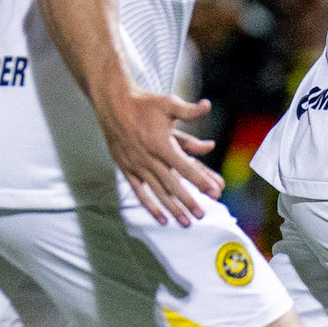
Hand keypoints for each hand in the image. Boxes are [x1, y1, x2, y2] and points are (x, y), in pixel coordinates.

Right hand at [99, 91, 224, 226]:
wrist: (114, 105)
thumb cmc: (144, 104)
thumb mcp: (169, 104)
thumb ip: (189, 110)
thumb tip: (208, 105)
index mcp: (162, 145)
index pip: (186, 167)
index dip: (200, 180)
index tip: (213, 192)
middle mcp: (150, 159)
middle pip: (173, 185)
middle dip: (188, 201)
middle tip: (202, 215)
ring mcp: (138, 166)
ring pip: (158, 192)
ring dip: (172, 208)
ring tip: (186, 223)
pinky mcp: (127, 170)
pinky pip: (140, 193)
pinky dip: (151, 207)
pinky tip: (162, 219)